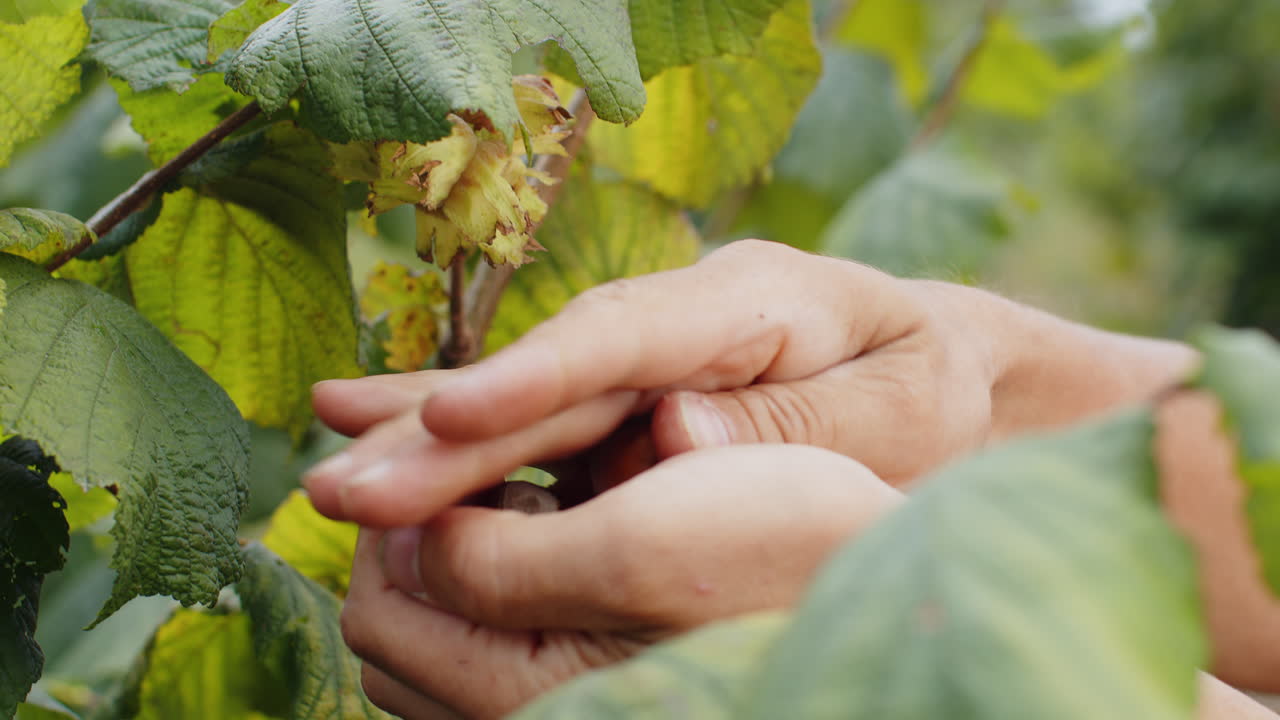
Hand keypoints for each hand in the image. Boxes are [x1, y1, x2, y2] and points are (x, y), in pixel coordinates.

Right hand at [306, 239, 998, 525]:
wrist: (935, 369)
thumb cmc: (925, 391)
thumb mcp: (903, 409)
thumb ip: (802, 420)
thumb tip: (674, 430)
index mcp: (752, 301)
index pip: (628, 338)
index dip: (534, 378)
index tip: (449, 422)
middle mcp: (678, 319)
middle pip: (555, 379)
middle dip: (447, 436)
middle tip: (341, 491)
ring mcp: (649, 359)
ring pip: (529, 405)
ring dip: (427, 445)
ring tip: (329, 473)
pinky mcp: (632, 403)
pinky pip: (542, 431)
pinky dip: (463, 445)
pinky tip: (379, 444)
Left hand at [340, 444, 903, 718]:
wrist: (888, 583)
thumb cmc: (779, 560)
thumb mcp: (634, 550)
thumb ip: (495, 562)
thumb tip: (405, 540)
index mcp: (528, 699)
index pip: (385, 617)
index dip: (395, 518)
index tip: (443, 445)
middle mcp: (538, 714)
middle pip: (404, 631)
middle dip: (423, 537)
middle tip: (486, 466)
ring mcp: (569, 697)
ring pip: (452, 628)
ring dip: (467, 549)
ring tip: (532, 490)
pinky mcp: (601, 670)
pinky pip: (509, 626)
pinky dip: (512, 566)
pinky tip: (568, 516)